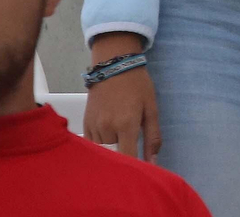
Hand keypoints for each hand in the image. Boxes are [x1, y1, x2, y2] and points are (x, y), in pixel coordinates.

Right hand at [83, 33, 160, 161]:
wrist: (114, 65)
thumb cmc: (138, 85)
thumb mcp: (151, 108)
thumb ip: (153, 137)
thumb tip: (154, 162)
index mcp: (126, 124)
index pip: (127, 157)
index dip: (134, 169)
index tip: (140, 174)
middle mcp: (107, 128)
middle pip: (113, 157)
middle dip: (121, 163)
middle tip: (131, 164)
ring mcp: (94, 126)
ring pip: (101, 152)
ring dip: (110, 155)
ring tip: (120, 152)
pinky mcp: (85, 123)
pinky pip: (91, 144)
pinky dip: (100, 148)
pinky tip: (109, 143)